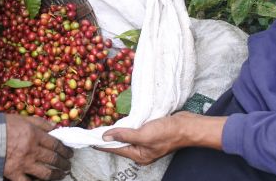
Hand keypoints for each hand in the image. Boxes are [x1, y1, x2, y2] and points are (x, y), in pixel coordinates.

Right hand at [3, 115, 73, 180]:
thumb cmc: (2, 125)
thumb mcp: (22, 118)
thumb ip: (40, 122)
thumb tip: (56, 126)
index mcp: (35, 135)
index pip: (55, 144)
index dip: (65, 149)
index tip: (69, 152)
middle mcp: (33, 150)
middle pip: (54, 159)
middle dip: (64, 163)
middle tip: (68, 164)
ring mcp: (25, 164)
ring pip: (46, 173)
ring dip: (57, 175)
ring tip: (61, 174)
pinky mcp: (15, 174)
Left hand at [95, 112, 223, 164]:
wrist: (187, 126)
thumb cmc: (167, 132)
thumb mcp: (143, 134)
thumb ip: (124, 135)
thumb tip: (105, 137)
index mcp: (138, 155)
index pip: (115, 149)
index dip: (102, 143)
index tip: (88, 139)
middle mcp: (141, 151)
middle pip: (120, 144)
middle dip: (108, 137)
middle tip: (94, 129)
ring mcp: (146, 142)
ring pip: (127, 136)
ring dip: (117, 130)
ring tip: (103, 124)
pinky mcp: (151, 133)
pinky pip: (135, 130)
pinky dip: (128, 125)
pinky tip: (122, 120)